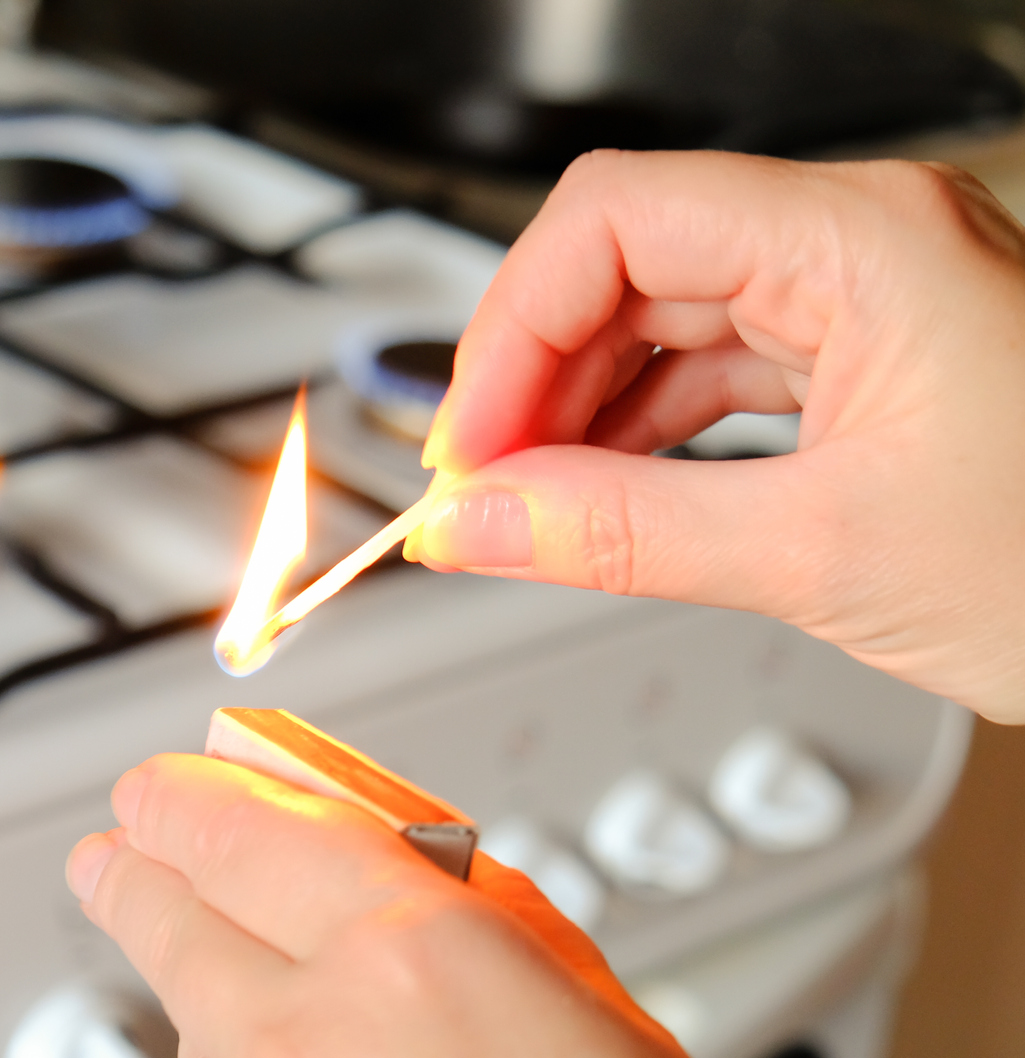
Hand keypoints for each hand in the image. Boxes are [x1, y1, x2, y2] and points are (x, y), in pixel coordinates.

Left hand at [68, 753, 883, 1057]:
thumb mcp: (617, 1035)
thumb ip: (484, 931)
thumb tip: (400, 870)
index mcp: (410, 963)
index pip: (244, 831)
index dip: (189, 802)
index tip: (157, 795)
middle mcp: (301, 1057)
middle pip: (171, 932)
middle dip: (140, 886)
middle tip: (114, 866)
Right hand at [406, 150, 1024, 723]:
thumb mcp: (822, 554)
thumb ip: (619, 534)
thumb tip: (472, 524)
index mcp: (864, 241)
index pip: (615, 219)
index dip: (510, 329)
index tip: (465, 445)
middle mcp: (866, 245)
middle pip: (630, 265)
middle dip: (534, 378)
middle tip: (478, 490)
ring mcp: (872, 300)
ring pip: (666, 321)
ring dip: (581, 414)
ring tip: (533, 508)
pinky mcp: (875, 362)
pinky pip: (720, 371)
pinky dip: (647, 436)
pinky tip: (608, 497)